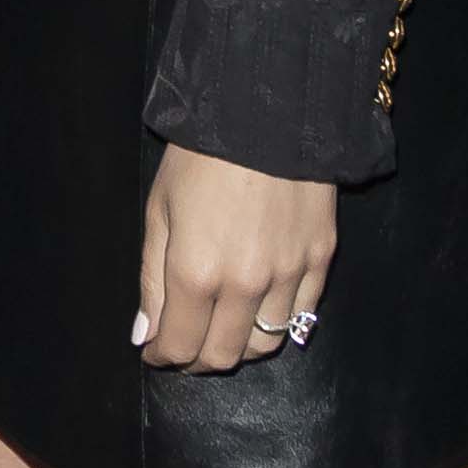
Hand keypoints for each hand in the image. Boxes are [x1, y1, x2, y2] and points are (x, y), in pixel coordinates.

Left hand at [134, 142, 336, 373]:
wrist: (266, 109)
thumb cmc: (200, 154)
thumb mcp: (160, 208)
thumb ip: (152, 277)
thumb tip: (146, 335)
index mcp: (196, 272)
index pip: (180, 345)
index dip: (162, 355)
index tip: (154, 350)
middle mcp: (245, 285)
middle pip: (223, 355)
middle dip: (196, 359)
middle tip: (185, 345)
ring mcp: (288, 276)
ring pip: (266, 345)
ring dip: (239, 347)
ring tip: (222, 330)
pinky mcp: (320, 260)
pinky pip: (302, 316)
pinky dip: (278, 324)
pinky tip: (261, 311)